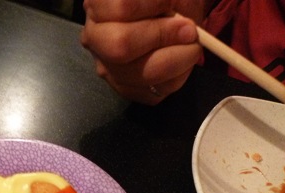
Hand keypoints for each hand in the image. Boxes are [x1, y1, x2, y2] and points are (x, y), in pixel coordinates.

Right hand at [81, 0, 206, 104]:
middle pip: (121, 46)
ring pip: (139, 73)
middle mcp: (93, 38)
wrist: (162, 16)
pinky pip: (152, 92)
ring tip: (190, 46)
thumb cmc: (162, 0)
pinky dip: (177, 78)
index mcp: (97, 4)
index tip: (171, 3)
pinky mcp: (124, 89)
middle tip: (189, 31)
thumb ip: (168, 1)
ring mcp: (106, 67)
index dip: (154, 5)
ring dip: (177, 60)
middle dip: (162, 37)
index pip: (123, 7)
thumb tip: (181, 27)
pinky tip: (181, 61)